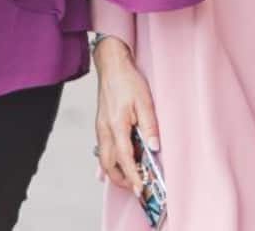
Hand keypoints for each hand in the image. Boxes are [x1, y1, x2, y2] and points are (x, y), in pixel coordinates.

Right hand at [93, 37, 158, 196]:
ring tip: (128, 178)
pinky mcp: (100, 125)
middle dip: (122, 179)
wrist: (111, 65)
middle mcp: (105, 130)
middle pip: (109, 164)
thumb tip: (154, 148)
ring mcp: (100, 128)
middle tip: (136, 187)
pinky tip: (108, 169)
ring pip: (103, 158)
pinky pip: (101, 149)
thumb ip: (150, 126)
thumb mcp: (145, 101)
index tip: (139, 189)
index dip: (132, 176)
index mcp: (117, 125)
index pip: (125, 159)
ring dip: (114, 172)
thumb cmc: (127, 80)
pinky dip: (107, 162)